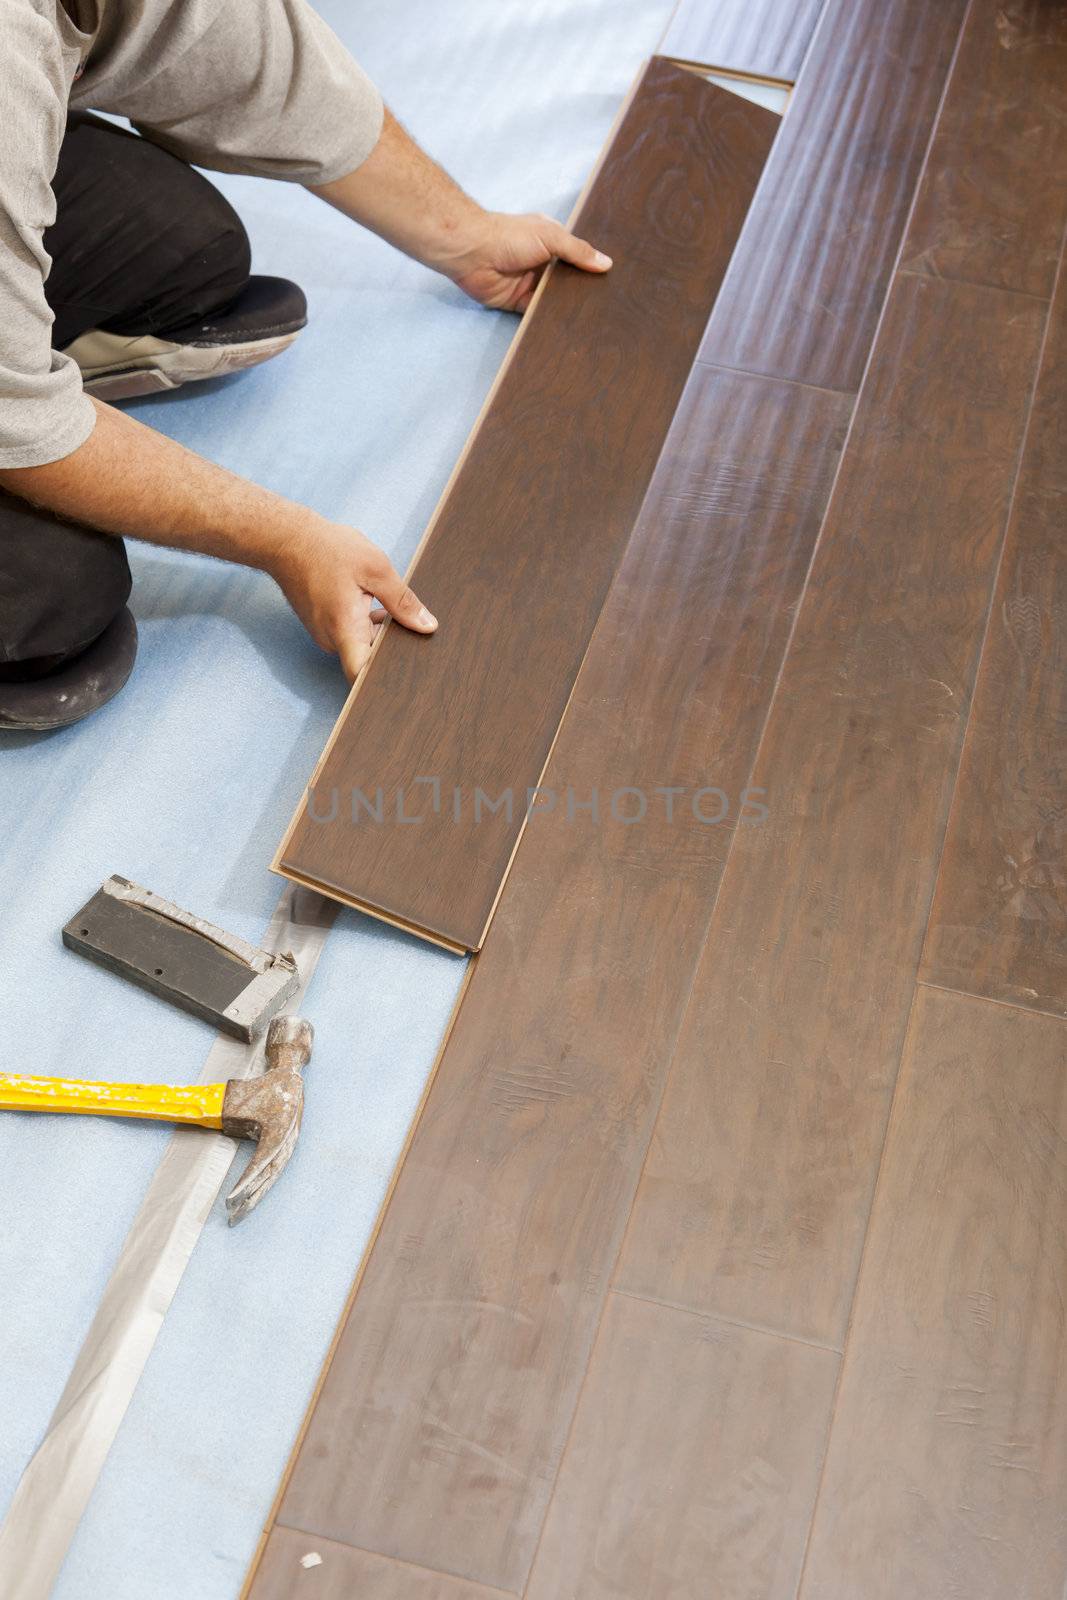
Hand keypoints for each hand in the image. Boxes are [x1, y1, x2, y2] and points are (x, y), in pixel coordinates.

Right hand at [271, 518, 436, 680]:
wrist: (287, 540)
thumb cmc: (327, 549)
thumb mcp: (375, 569)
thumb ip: (403, 601)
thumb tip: (427, 625)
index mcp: (345, 629)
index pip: (361, 675)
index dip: (382, 682)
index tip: (403, 678)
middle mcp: (331, 640)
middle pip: (366, 659)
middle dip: (390, 647)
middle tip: (412, 629)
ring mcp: (324, 634)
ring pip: (360, 644)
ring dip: (378, 630)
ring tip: (389, 606)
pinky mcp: (323, 626)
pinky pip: (349, 633)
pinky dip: (364, 622)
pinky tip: (372, 601)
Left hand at [447, 211, 611, 311]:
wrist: (473, 252)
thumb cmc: (510, 236)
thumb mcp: (551, 237)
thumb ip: (578, 251)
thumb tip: (606, 263)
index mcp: (551, 243)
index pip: (576, 257)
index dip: (591, 268)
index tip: (612, 282)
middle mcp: (542, 263)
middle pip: (567, 281)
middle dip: (582, 291)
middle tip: (608, 306)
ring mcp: (530, 284)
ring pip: (553, 299)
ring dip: (566, 307)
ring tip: (593, 321)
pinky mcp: (517, 303)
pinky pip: (536, 313)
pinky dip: (547, 319)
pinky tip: (566, 327)